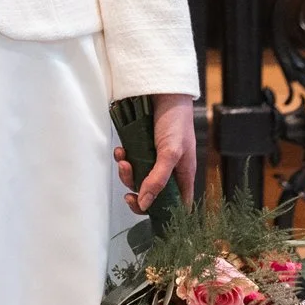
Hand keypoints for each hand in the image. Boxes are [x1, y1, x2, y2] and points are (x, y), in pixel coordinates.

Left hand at [115, 92, 198, 214]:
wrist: (163, 92)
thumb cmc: (175, 122)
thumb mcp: (170, 153)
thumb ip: (158, 179)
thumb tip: (145, 204)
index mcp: (183, 176)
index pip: (176, 205)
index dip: (162, 212)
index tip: (145, 210)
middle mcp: (169, 171)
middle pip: (153, 194)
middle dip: (138, 193)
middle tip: (128, 193)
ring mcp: (155, 160)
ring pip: (138, 178)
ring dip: (127, 173)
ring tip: (123, 160)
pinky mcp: (142, 149)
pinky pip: (131, 161)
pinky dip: (124, 159)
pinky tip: (121, 150)